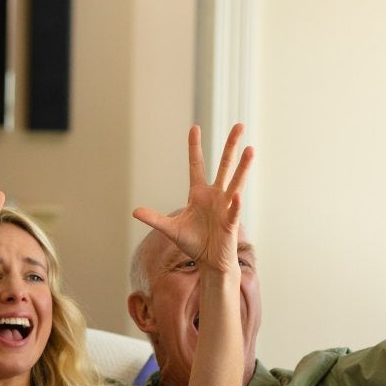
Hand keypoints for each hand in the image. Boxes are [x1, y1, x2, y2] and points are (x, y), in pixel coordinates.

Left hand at [130, 124, 254, 273]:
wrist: (210, 261)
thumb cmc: (194, 242)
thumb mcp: (170, 229)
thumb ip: (154, 219)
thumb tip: (134, 211)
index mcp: (199, 193)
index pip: (197, 165)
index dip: (195, 147)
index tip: (194, 128)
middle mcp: (215, 195)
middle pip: (224, 165)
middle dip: (231, 146)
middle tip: (239, 125)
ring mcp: (225, 206)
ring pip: (235, 182)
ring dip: (242, 167)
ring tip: (250, 149)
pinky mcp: (230, 222)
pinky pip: (233, 210)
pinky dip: (234, 204)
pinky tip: (236, 195)